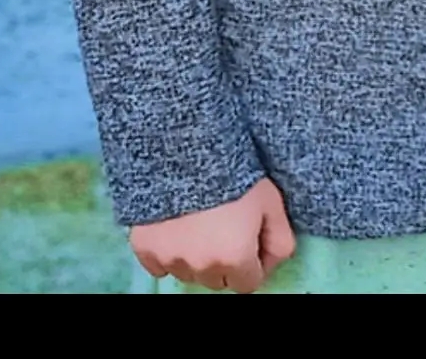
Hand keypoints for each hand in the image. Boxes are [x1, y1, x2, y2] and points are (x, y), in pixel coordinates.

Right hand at [130, 176, 296, 292]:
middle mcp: (202, 266)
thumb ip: (280, 240)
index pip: (248, 284)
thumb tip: (270, 261)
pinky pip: (158, 265)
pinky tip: (177, 224)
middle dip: (224, 260)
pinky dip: (168, 251)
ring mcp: (170, 258)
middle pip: (217, 279)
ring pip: (189, 272)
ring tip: (200, 221)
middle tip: (224, 226)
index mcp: (235, 258)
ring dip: (196, 256)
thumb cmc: (233, 167)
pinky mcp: (144, 247)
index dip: (252, 262)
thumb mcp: (272, 200)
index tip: (248, 239)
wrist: (185, 142)